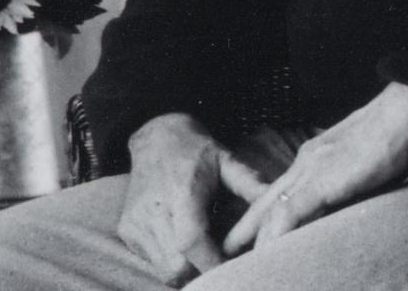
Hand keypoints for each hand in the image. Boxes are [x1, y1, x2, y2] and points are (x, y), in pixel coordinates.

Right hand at [118, 113, 267, 284]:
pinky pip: (152, 262)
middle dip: (203, 272)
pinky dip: (171, 263)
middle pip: (178, 265)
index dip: (214, 263)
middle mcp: (154, 209)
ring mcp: (136, 222)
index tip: (234, 266)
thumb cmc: (195, 150)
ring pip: (165, 270)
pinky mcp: (127, 230)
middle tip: (222, 263)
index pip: (193, 242)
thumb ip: (249, 184)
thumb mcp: (225, 160)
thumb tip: (280, 204)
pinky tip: (184, 248)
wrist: (154, 135)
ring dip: (188, 270)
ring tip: (205, 255)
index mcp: (181, 192)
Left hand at [223, 82, 407, 254]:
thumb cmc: (392, 136)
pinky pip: (292, 209)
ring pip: (274, 208)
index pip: (279, 190)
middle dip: (246, 227)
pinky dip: (276, 231)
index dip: (262, 213)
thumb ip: (347, 184)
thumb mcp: (361, 164)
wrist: (405, 110)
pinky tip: (267, 250)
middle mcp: (306, 162)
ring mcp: (313, 168)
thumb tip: (344, 206)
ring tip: (244, 262)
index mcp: (314, 158)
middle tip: (228, 250)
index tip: (248, 234)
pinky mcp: (326, 178)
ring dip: (258, 238)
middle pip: (266, 200)